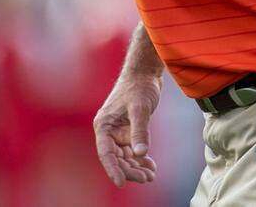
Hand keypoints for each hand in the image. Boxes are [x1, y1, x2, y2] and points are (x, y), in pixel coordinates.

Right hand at [93, 72, 161, 186]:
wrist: (145, 73)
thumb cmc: (139, 87)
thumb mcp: (140, 108)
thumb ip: (140, 130)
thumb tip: (140, 153)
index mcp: (104, 125)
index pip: (106, 153)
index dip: (113, 169)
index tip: (121, 182)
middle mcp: (109, 131)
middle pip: (117, 158)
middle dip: (130, 170)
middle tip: (146, 178)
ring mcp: (119, 132)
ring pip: (125, 157)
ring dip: (137, 167)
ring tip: (151, 176)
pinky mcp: (129, 131)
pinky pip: (133, 150)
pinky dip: (141, 159)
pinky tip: (151, 166)